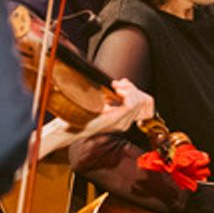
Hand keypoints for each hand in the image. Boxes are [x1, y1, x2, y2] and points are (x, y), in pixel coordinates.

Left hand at [37, 78, 154, 157]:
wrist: (68, 129)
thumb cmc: (80, 116)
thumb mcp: (100, 103)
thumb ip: (112, 97)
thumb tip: (120, 84)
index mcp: (123, 119)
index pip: (145, 104)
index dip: (136, 90)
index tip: (122, 84)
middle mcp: (125, 123)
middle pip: (144, 100)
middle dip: (133, 87)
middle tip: (117, 84)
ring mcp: (122, 123)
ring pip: (139, 100)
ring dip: (129, 88)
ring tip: (115, 86)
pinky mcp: (116, 120)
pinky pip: (132, 103)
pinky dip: (127, 93)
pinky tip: (116, 90)